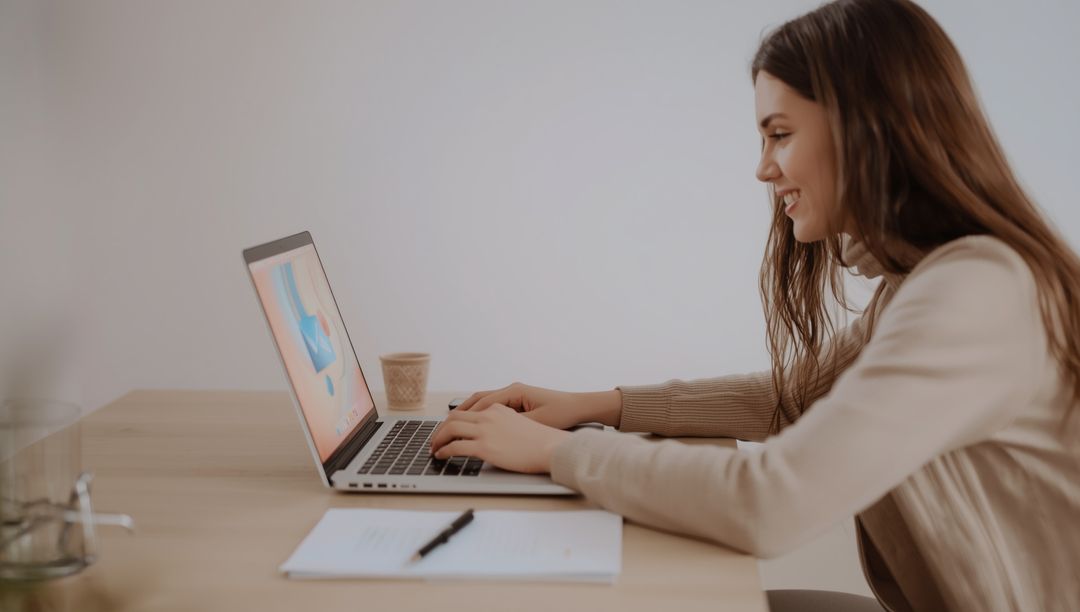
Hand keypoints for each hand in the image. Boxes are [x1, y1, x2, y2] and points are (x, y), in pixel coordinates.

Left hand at [429, 404, 571, 473]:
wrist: (551, 447)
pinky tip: (441, 455)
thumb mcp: (521, 424)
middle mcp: (489, 415)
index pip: (469, 410)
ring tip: (434, 448)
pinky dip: (444, 450)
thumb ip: (504, 425)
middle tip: (435, 439)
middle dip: (441, 428)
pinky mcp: (484, 446)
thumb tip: (494, 435)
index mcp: (498, 409)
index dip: (454, 420)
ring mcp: (485, 430)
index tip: (447, 429)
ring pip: (450, 428)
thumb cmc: (541, 441)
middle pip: (454, 417)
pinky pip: (455, 447)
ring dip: (438, 438)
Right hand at [454, 382, 621, 429]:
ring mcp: (514, 395)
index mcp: (514, 392)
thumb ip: (511, 425)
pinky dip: (479, 414)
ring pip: (483, 402)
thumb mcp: (535, 422)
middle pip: (477, 400)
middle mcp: (511, 390)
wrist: (580, 407)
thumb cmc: (561, 413)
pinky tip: (472, 425)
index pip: (481, 404)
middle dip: (459, 414)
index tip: (449, 429)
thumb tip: (487, 431)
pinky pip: (492, 406)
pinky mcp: (518, 402)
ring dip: (467, 413)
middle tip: (442, 428)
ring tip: (450, 426)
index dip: (463, 418)